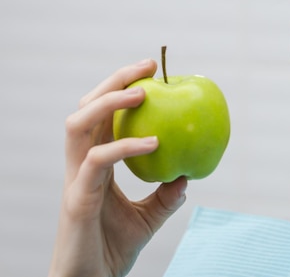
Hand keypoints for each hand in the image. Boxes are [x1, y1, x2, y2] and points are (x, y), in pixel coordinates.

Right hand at [48, 59, 187, 276]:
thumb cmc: (113, 250)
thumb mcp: (149, 217)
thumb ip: (165, 194)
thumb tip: (188, 173)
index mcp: (93, 166)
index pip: (101, 116)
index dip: (121, 89)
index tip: (151, 72)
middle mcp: (79, 166)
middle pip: (85, 109)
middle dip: (113, 81)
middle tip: (148, 67)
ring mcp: (74, 180)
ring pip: (78, 125)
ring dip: (110, 102)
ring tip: (143, 93)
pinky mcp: (76, 199)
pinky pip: (97, 162)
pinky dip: (125, 146)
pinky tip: (155, 144)